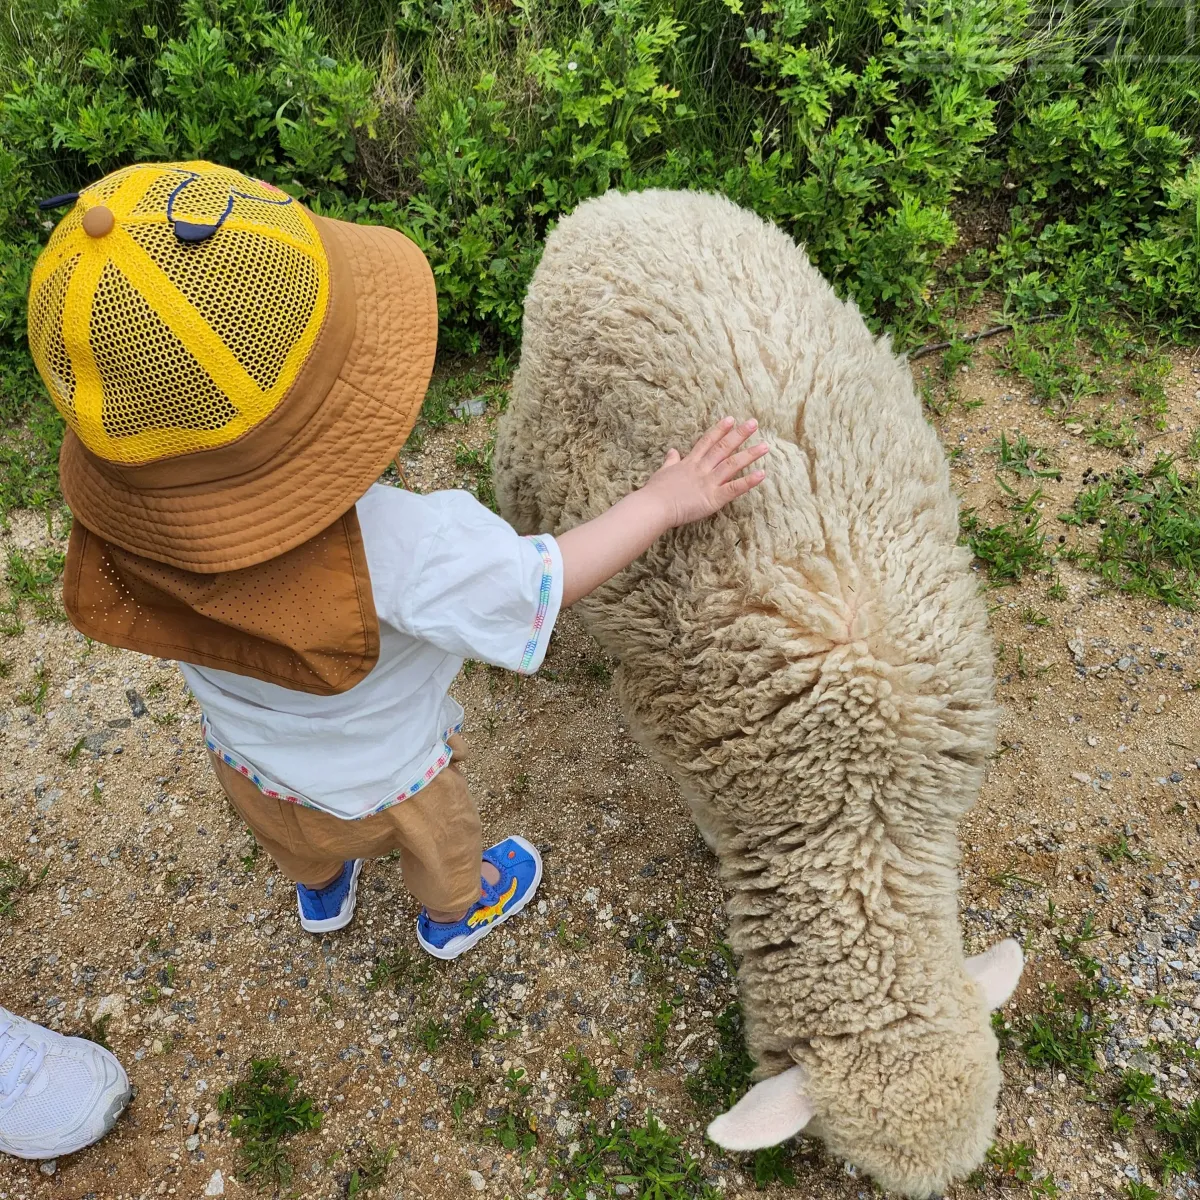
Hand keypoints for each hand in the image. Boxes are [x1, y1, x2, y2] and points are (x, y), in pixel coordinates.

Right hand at [642, 417, 768, 528]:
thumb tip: (672, 451)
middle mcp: (701, 469)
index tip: (731, 420)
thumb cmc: (654, 493)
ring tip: (765, 446)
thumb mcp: (661, 472)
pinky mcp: (713, 498)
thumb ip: (670, 462)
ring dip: (749, 454)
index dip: (720, 430)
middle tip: (754, 423)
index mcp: (689, 463)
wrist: (653, 506)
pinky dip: (748, 481)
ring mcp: (708, 482)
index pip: (707, 442)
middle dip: (739, 435)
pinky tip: (762, 474)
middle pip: (723, 448)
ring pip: (732, 464)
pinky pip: (734, 488)